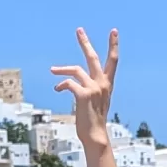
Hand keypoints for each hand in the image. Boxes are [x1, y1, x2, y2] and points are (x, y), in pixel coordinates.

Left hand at [51, 27, 118, 142]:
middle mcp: (102, 84)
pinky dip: (61, 85)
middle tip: (79, 30)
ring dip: (62, 69)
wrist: (95, 136)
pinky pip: (69, 83)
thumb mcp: (95, 102)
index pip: (113, 61)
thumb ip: (89, 89)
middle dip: (85, 43)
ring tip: (52, 70)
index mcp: (107, 85)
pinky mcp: (83, 94)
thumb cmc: (93, 122)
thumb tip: (72, 83)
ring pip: (76, 69)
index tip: (114, 31)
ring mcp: (94, 88)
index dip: (113, 45)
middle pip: (93, 57)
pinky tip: (57, 90)